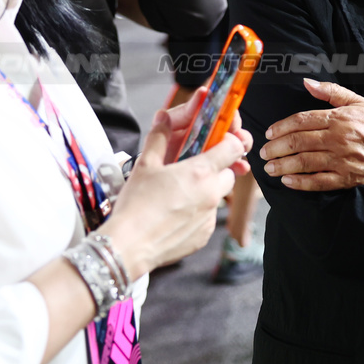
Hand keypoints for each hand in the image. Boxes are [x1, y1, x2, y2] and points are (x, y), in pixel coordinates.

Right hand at [101, 103, 253, 278]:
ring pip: (219, 197)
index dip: (229, 142)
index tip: (220, 142)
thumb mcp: (144, 165)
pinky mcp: (205, 235)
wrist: (129, 246)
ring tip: (180, 193)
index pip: (234, 148)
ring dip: (207, 191)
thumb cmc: (135, 206)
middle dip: (216, 169)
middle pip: (229, 173)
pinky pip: (209, 218)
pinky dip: (199, 213)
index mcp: (200, 172)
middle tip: (193, 170)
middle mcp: (211, 194)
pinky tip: (177, 213)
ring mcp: (210, 217)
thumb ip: (158, 138)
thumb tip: (163, 117)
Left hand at [261, 78, 363, 190]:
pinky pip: (320, 182)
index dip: (282, 127)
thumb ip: (331, 92)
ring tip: (270, 169)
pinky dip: (301, 184)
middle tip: (264, 153)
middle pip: (298, 142)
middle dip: (276, 149)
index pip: (302, 120)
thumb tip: (307, 82)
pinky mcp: (350, 178)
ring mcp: (344, 160)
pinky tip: (288, 183)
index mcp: (340, 117)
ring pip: (305, 163)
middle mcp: (339, 138)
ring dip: (283, 167)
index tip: (270, 133)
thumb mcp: (360, 101)